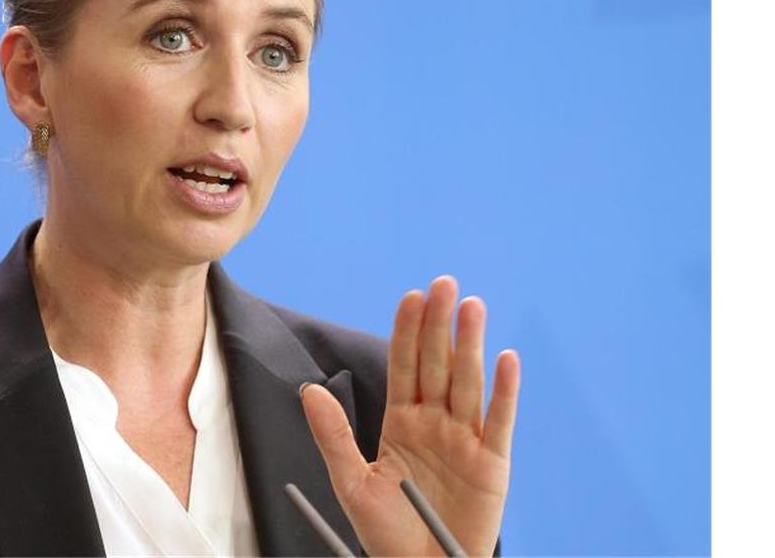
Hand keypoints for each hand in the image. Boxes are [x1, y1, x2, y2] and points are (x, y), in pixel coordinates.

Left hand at [301, 276, 519, 556]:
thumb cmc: (386, 534)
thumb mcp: (351, 483)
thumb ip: (334, 436)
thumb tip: (309, 391)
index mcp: (402, 421)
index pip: (404, 366)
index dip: (407, 331)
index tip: (410, 296)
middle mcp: (435, 423)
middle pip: (438, 364)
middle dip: (439, 324)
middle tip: (443, 284)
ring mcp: (465, 440)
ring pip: (468, 383)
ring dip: (470, 344)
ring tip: (471, 306)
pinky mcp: (491, 464)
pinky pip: (498, 422)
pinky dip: (504, 391)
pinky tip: (506, 359)